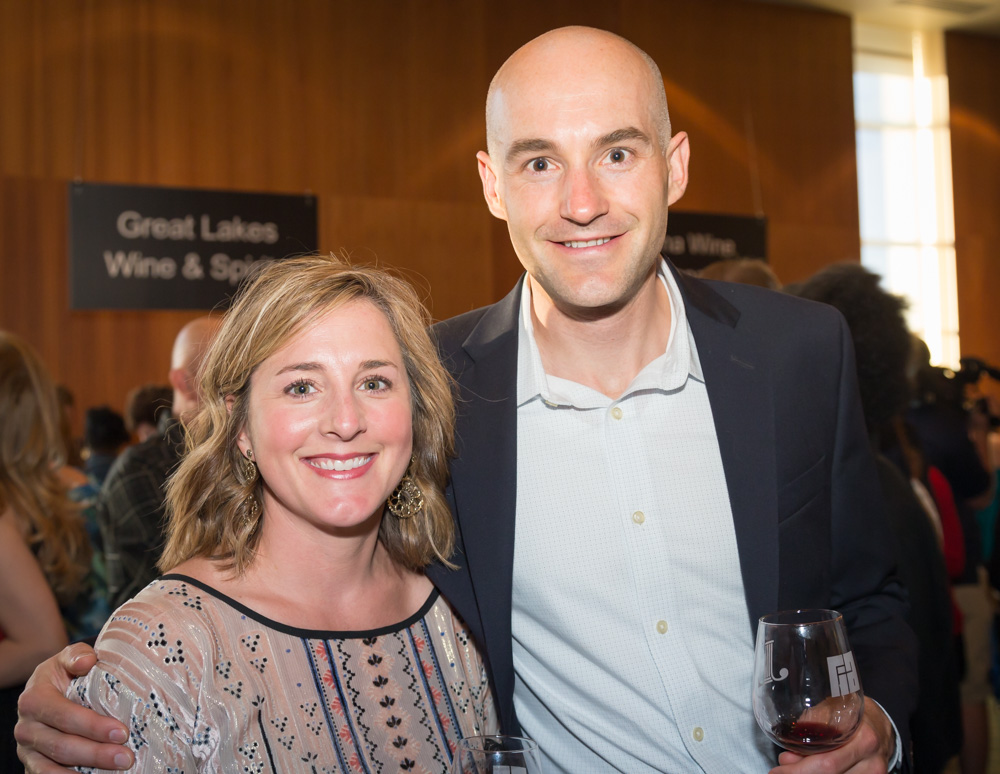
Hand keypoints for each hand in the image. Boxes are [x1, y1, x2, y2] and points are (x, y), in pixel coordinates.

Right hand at [14, 643, 133, 772]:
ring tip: (118, 769)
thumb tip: (87, 662)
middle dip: (96, 753)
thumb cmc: (67, 673)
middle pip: (61, 746)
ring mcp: (27, 750)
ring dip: (87, 771)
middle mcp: (26, 727)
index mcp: (33, 698)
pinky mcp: (33, 765)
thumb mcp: (70, 658)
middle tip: (126, 757)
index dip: (92, 726)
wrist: (50, 690)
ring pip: (53, 767)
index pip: (63, 715)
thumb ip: (77, 655)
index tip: (121, 732)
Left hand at [770, 698, 894, 772]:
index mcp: (863, 739)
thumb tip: (788, 756)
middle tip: (780, 771)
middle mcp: (872, 762)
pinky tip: (811, 770)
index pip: (827, 763)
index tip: (778, 768)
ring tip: (794, 768)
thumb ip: (809, 729)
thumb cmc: (853, 714)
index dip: (798, 770)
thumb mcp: (831, 709)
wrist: (881, 725)